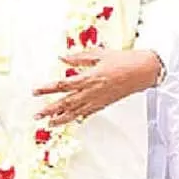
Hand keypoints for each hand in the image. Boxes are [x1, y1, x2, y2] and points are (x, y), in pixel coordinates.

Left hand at [33, 49, 159, 125]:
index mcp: (89, 77)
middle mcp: (91, 91)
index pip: (63, 85)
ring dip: (60, 119)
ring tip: (48, 124)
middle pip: (66, 102)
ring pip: (75, 112)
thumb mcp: (99, 54)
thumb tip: (62, 58)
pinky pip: (87, 113)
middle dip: (50, 109)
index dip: (48, 89)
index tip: (36, 91)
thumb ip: (79, 58)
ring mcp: (97, 100)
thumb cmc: (123, 60)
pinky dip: (76, 118)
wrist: (143, 71)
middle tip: (37, 114)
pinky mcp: (104, 104)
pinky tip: (69, 121)